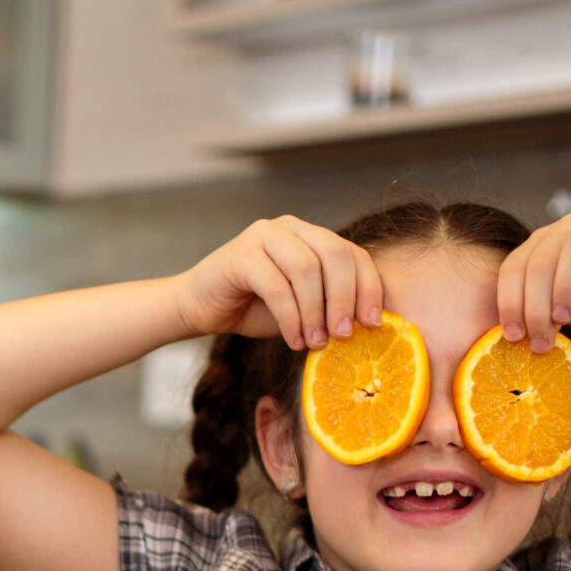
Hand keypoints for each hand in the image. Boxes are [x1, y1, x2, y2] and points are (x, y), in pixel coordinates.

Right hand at [172, 217, 385, 351]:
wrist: (197, 307)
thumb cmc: (252, 308)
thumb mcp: (302, 306)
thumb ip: (328, 303)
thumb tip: (367, 324)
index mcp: (310, 235)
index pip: (352, 253)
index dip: (368, 287)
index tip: (373, 323)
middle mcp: (289, 227)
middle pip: (334, 254)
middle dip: (345, 298)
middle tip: (345, 335)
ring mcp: (263, 236)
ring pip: (307, 269)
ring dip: (316, 312)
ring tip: (315, 343)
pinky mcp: (240, 255)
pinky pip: (276, 287)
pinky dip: (290, 318)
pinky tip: (293, 340)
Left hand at [498, 211, 570, 350]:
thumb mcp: (559, 311)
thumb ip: (539, 315)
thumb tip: (514, 337)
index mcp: (541, 242)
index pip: (514, 266)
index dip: (510, 302)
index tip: (513, 336)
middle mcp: (566, 227)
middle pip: (541, 260)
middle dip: (536, 304)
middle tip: (541, 337)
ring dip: (564, 287)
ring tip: (563, 318)